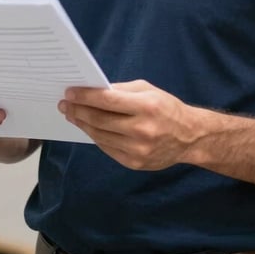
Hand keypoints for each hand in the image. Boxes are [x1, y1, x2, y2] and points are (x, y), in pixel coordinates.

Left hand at [59, 79, 199, 169]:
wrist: (189, 137)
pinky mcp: (134, 163)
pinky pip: (107, 148)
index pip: (107, 100)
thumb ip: (120, 90)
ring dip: (82, 124)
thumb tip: (92, 90)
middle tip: (64, 104)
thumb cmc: (166, 108)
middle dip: (78, 110)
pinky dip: (95, 136)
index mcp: (146, 106)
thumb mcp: (148, 90)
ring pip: (100, 135)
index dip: (85, 96)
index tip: (69, 92)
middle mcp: (142, 129)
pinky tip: (88, 127)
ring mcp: (138, 149)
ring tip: (72, 115)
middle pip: (99, 120)